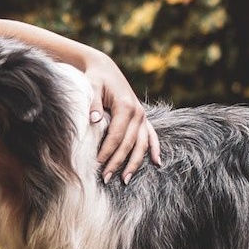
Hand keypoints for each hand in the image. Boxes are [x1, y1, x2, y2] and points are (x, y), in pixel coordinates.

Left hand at [85, 55, 161, 182]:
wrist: (105, 68)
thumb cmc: (95, 78)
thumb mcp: (92, 86)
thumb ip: (93, 103)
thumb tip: (94, 120)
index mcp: (126, 106)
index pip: (117, 135)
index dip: (107, 151)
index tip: (97, 164)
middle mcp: (138, 113)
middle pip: (129, 144)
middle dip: (117, 162)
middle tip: (105, 178)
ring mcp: (142, 116)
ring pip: (141, 144)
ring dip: (134, 163)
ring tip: (125, 180)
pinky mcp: (143, 118)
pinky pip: (152, 136)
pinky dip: (154, 149)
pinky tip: (157, 163)